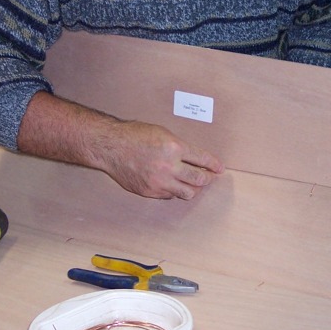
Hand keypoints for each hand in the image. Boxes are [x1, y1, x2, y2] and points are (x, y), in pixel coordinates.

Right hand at [98, 120, 223, 199]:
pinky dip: (175, 191)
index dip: (214, 165)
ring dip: (194, 188)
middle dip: (208, 178)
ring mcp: (159, 181)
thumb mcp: (162, 133)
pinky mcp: (150, 191)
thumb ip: (179, 147)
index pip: (203, 159)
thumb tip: (195, 160)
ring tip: (195, 184)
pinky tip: (174, 185)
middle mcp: (169, 166)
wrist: (111, 147)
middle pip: (199, 179)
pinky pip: (170, 196)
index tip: (219, 168)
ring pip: (187, 193)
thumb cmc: (134, 135)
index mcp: (174, 148)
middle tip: (210, 177)